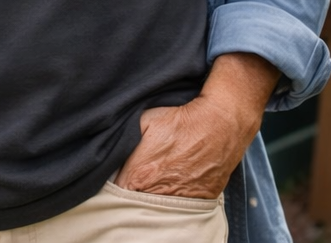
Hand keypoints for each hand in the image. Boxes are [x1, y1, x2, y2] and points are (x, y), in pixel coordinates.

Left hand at [115, 53, 276, 198]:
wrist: (218, 126)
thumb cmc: (180, 121)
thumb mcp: (144, 120)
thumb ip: (124, 138)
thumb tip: (112, 149)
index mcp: (138, 175)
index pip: (114, 191)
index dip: (111, 184)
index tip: (112, 177)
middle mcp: (156, 194)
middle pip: (133, 204)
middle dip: (129, 195)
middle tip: (130, 183)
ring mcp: (177, 203)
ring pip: (154, 210)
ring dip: (149, 199)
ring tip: (151, 184)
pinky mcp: (196, 205)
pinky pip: (176, 211)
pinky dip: (170, 203)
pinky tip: (169, 188)